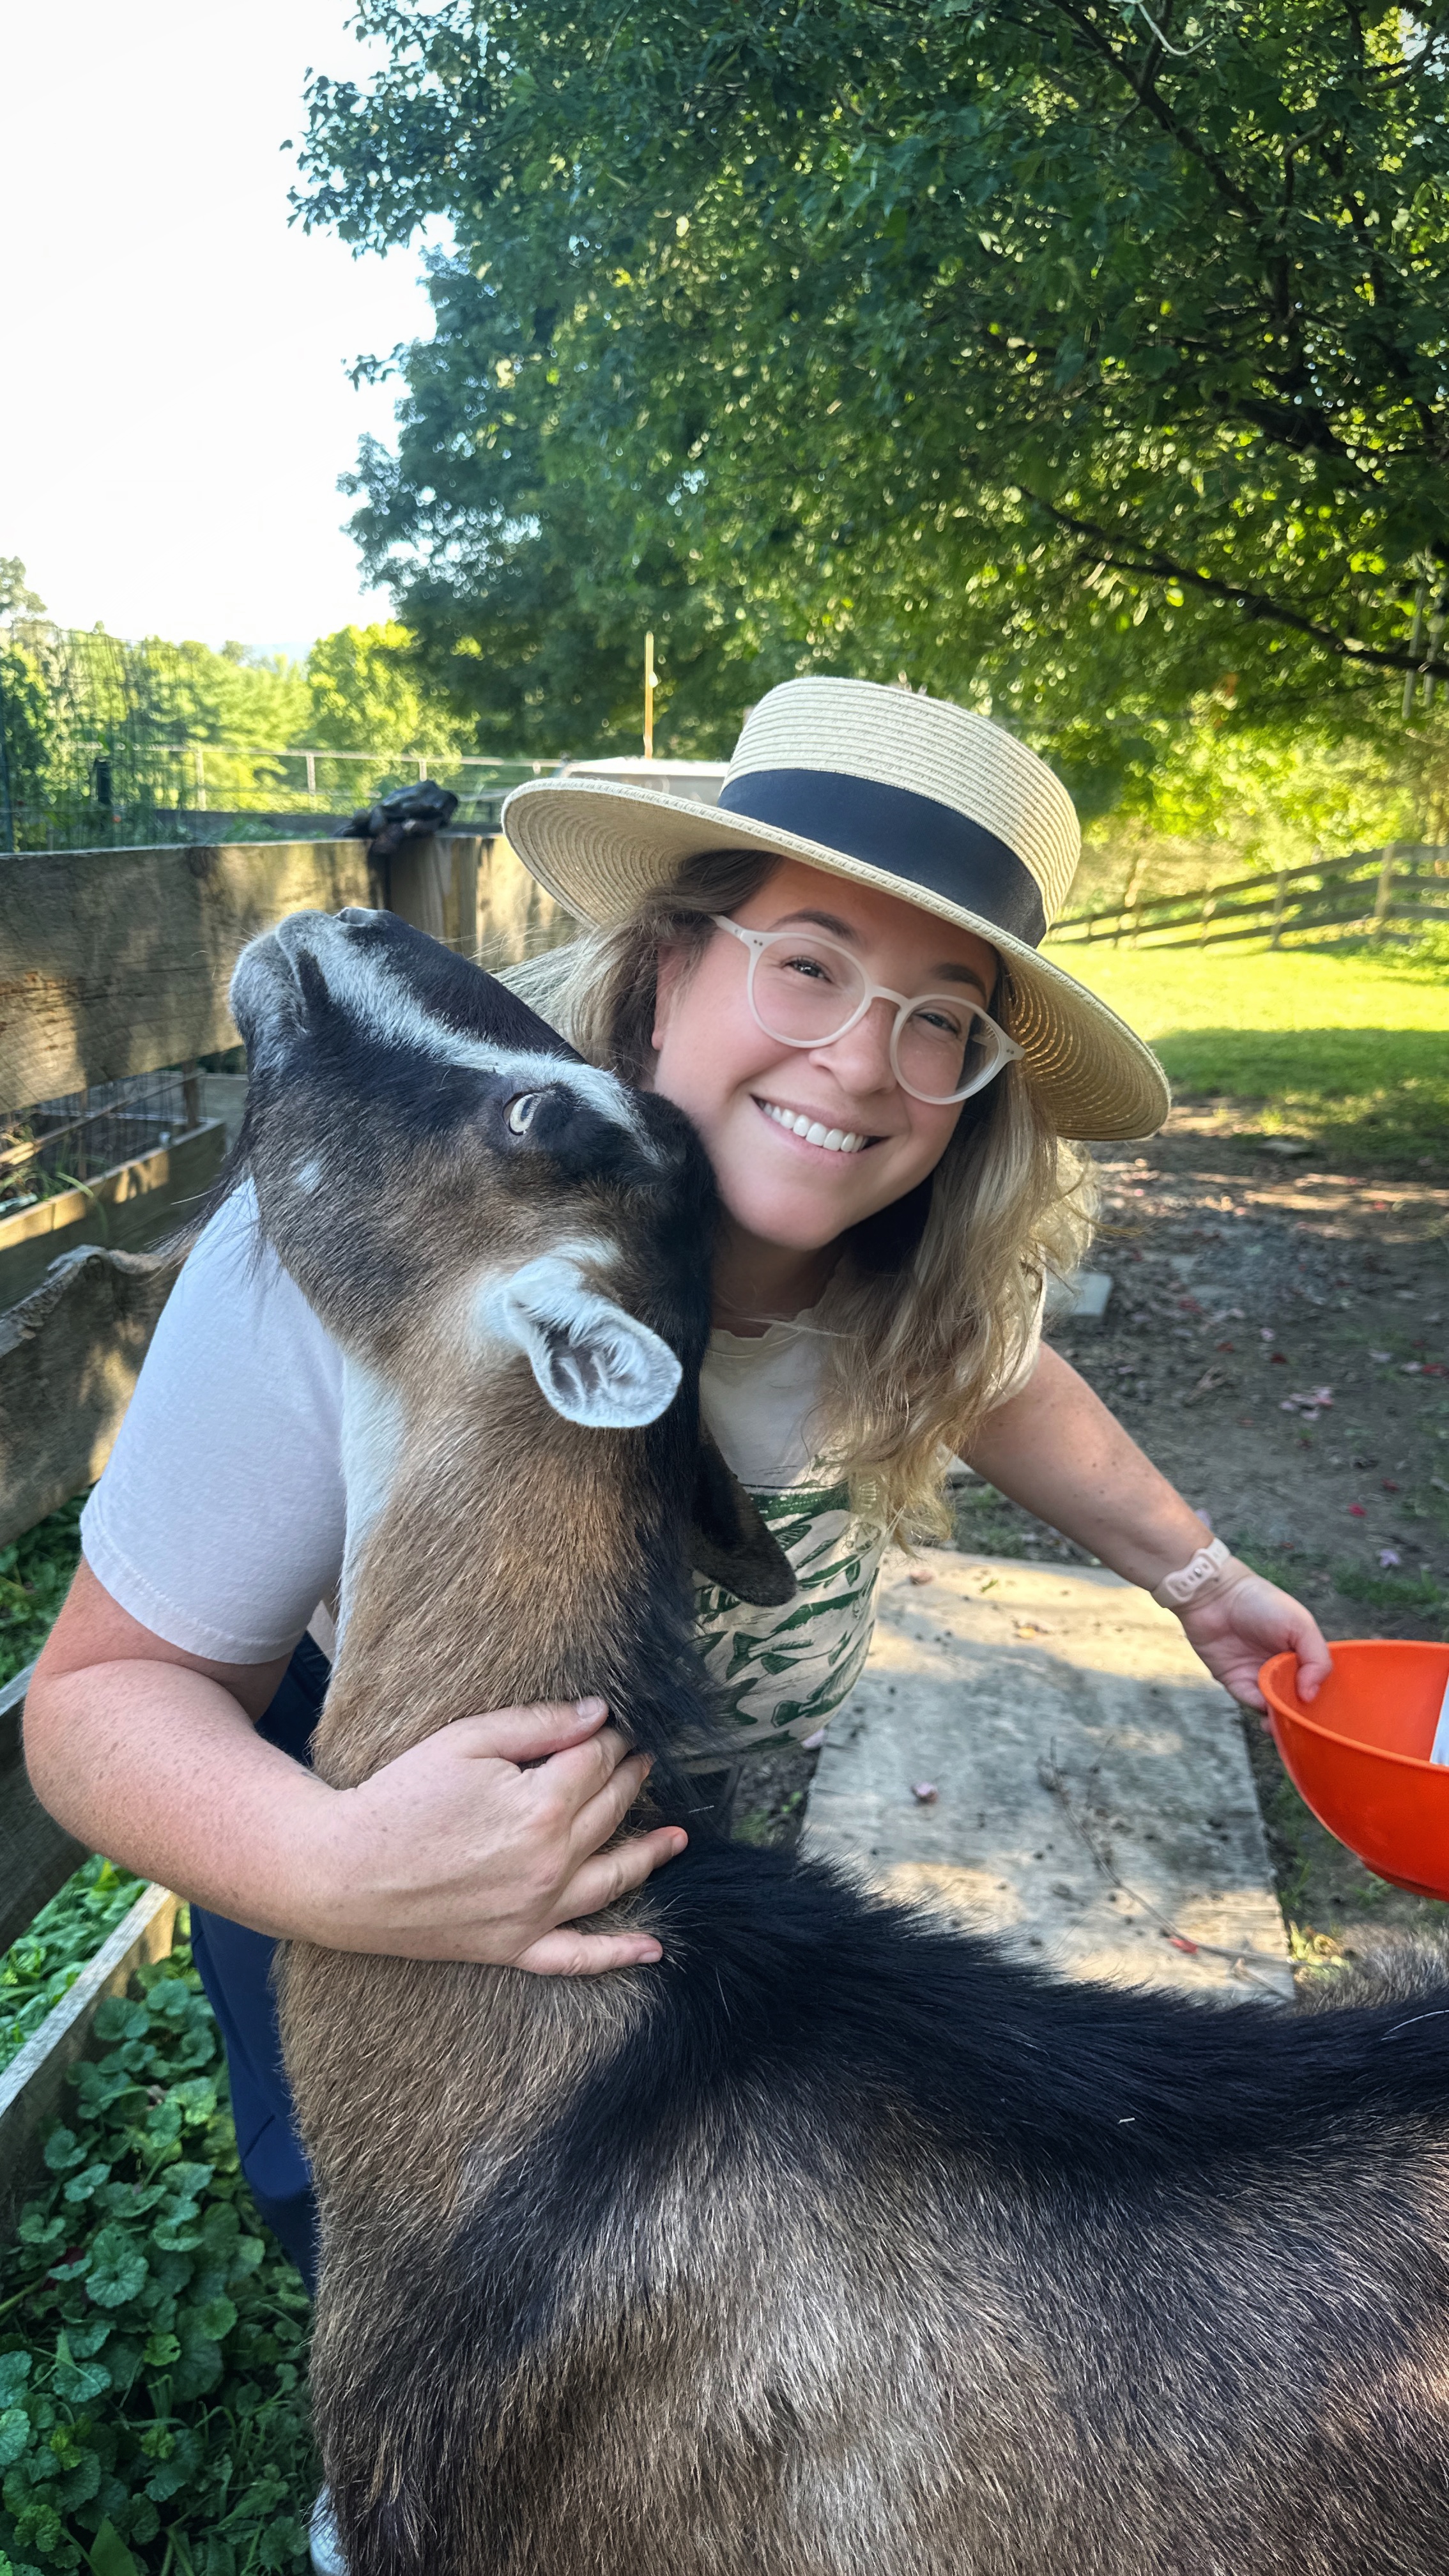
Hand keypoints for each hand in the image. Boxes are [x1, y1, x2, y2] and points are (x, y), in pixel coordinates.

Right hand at [304, 1697, 685, 1975]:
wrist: (343, 1872)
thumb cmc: (400, 1797)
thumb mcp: (467, 1740)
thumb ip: (539, 1725)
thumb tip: (597, 1715)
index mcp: (543, 1807)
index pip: (597, 1763)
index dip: (607, 1739)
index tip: (611, 1726)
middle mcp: (552, 1864)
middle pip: (609, 1812)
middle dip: (629, 1779)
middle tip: (640, 1761)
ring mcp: (537, 1912)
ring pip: (612, 1879)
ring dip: (650, 1855)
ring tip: (677, 1838)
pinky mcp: (514, 1946)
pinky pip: (578, 1958)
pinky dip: (619, 1955)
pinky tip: (655, 1949)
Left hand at [1176, 1571, 1332, 1712]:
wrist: (1215, 1596)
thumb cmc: (1261, 1602)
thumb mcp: (1301, 1624)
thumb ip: (1317, 1659)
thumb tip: (1310, 1695)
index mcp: (1300, 1653)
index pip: (1316, 1683)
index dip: (1322, 1699)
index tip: (1327, 1714)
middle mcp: (1281, 1667)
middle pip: (1296, 1699)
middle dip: (1301, 1715)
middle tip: (1306, 1727)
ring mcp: (1258, 1675)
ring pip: (1274, 1706)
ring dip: (1281, 1718)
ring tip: (1287, 1725)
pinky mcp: (1235, 1681)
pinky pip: (1250, 1702)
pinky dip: (1260, 1710)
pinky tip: (1268, 1712)